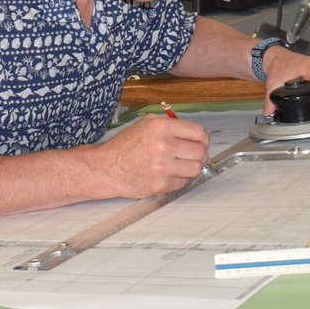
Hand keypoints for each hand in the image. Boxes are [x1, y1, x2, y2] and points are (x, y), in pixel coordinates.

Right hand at [90, 115, 209, 198]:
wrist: (106, 168)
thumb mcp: (146, 123)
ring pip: (195, 169)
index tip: (201, 142)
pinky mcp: (161, 185)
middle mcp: (163, 146)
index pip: (198, 133)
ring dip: (191, 167)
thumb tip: (193, 133)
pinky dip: (178, 179)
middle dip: (198, 154)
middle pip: (200, 152)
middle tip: (192, 155)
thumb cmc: (125, 146)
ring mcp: (162, 168)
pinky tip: (168, 174)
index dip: (203, 139)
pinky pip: (183, 183)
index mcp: (162, 127)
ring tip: (181, 165)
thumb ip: (170, 125)